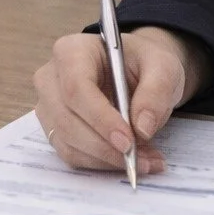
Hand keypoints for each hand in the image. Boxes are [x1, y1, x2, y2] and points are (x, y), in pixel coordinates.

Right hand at [33, 25, 210, 175]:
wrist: (137, 72)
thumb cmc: (145, 63)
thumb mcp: (163, 66)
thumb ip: (156, 91)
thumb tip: (142, 128)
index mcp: (72, 51)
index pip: (76, 88)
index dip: (100, 118)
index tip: (128, 141)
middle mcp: (51, 78)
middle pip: (67, 120)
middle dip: (105, 146)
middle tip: (142, 159)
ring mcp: (49, 106)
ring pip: (69, 143)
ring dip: (107, 159)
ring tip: (146, 160)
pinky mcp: (55, 130)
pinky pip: (73, 155)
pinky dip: (103, 163)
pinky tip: (131, 161)